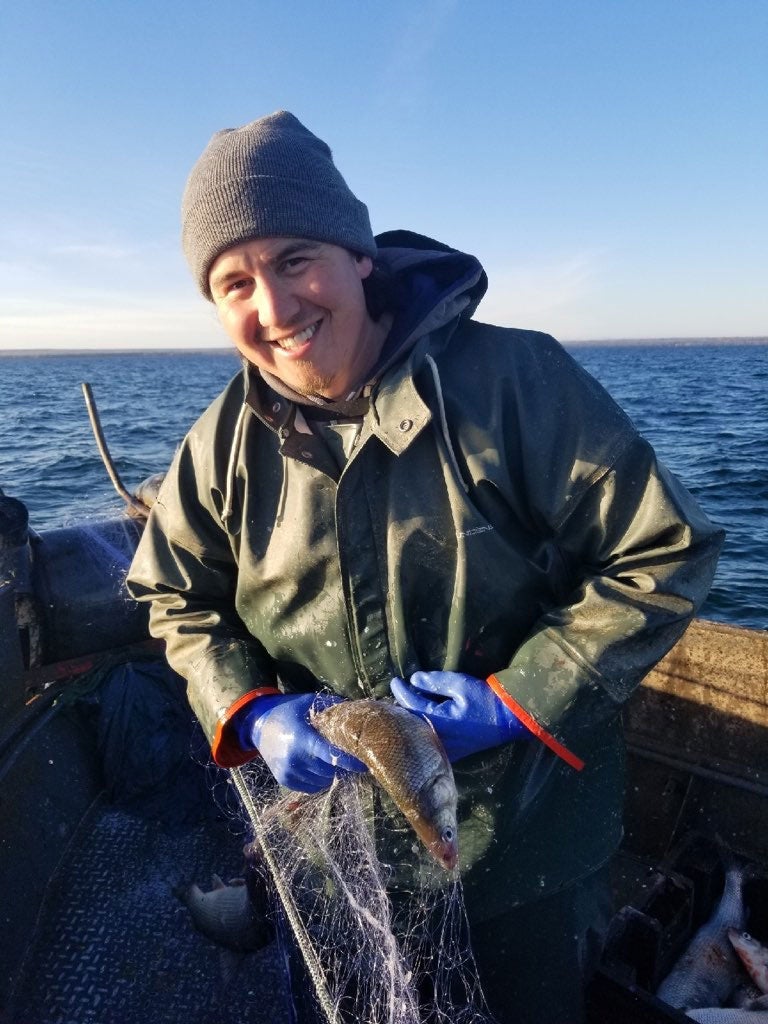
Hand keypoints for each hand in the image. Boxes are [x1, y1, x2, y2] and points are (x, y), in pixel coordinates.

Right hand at [238, 693, 365, 792]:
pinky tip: (318, 765)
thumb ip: (332, 706)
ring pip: (322, 782)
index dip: (350, 762)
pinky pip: (311, 787)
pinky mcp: (284, 781)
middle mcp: (294, 759)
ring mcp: (288, 772)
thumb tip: (356, 711)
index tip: (365, 763)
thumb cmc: (287, 711)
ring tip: (331, 760)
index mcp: (301, 738)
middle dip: (342, 766)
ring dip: (331, 774)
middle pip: (329, 771)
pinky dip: (319, 779)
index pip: (331, 755)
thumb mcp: (308, 702)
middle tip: (348, 757)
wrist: (257, 724)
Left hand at [389, 671, 527, 761]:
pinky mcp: (451, 753)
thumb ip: (435, 682)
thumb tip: (413, 679)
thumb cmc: (485, 700)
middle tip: (397, 693)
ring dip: (410, 719)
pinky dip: (420, 729)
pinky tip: (420, 718)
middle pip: (409, 723)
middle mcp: (437, 738)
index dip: (400, 691)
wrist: (508, 720)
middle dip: (401, 707)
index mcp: (438, 721)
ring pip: (417, 734)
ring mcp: (444, 749)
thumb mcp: (461, 684)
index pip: (411, 705)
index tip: (394, 681)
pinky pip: (428, 741)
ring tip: (404, 704)